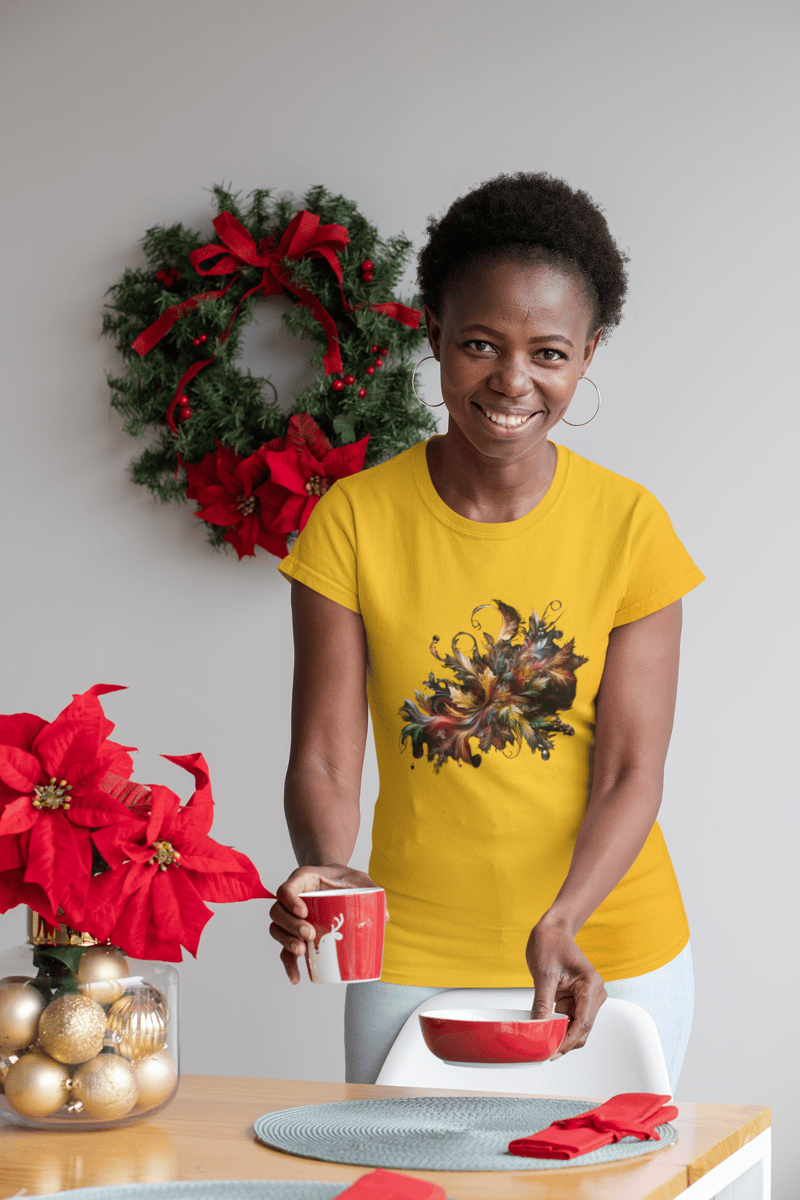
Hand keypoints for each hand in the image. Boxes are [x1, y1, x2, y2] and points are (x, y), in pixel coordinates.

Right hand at [269, 864, 383, 983]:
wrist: (336, 881)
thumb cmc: (344, 879)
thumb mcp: (359, 878)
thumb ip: (372, 890)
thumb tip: (384, 918)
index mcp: (303, 881)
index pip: (286, 888)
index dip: (290, 900)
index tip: (304, 912)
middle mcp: (291, 899)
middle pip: (277, 912)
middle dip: (291, 926)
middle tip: (311, 934)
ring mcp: (291, 917)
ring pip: (277, 930)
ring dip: (286, 943)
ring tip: (303, 952)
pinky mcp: (295, 935)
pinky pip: (285, 949)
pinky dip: (289, 964)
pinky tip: (296, 977)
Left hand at [526, 918, 606, 1057]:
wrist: (552, 929)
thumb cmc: (551, 943)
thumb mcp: (544, 974)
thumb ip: (542, 1004)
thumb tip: (538, 1028)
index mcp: (591, 986)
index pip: (582, 1023)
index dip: (567, 1041)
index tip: (551, 1052)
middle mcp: (594, 994)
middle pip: (582, 1029)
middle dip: (563, 1042)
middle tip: (542, 1051)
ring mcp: (586, 998)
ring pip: (575, 1027)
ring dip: (560, 1035)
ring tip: (540, 1041)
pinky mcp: (576, 999)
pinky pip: (569, 1019)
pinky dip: (557, 1026)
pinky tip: (544, 1030)